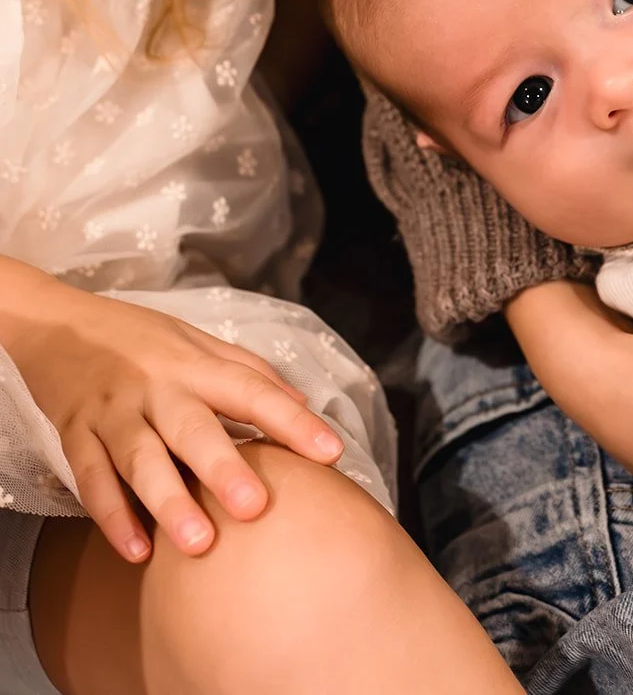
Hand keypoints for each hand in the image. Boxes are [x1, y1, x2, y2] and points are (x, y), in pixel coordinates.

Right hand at [0, 260, 343, 561]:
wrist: (58, 325)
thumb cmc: (142, 340)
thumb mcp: (200, 343)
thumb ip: (250, 374)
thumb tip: (304, 404)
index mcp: (196, 365)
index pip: (253, 391)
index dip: (292, 421)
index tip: (330, 453)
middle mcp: (157, 388)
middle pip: (193, 430)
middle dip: (223, 469)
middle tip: (254, 508)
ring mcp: (113, 413)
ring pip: (141, 461)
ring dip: (168, 504)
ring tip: (198, 545)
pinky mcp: (74, 435)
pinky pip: (91, 479)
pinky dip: (111, 516)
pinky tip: (136, 551)